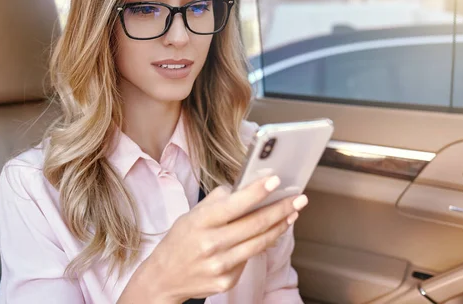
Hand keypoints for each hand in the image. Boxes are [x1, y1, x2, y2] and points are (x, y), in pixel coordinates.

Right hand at [120, 174, 307, 302]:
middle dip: (281, 209)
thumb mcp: (191, 215)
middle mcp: (210, 244)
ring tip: (291, 214)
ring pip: (259, 243)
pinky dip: (261, 245)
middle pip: (255, 224)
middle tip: (299, 199)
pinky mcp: (226, 281)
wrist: (164, 278)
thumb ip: (217, 201)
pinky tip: (269, 234)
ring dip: (280, 227)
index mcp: (200, 222)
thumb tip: (244, 187)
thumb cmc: (180, 241)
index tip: (276, 180)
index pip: (234, 204)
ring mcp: (219, 265)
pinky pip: (250, 259)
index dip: (257, 192)